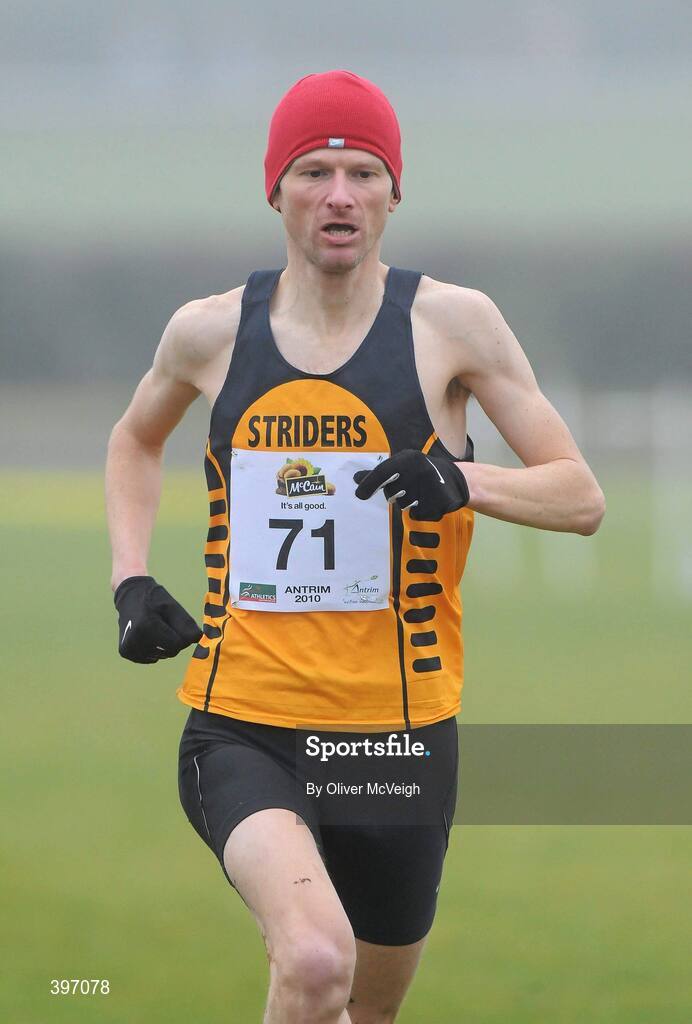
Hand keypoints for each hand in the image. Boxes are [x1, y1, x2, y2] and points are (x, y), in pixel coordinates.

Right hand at [114, 576, 202, 663]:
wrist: (130, 596)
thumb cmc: (155, 600)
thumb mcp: (173, 607)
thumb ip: (186, 624)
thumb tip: (197, 639)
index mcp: (147, 626)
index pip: (177, 645)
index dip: (181, 635)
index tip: (173, 623)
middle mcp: (135, 640)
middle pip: (170, 652)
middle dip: (172, 640)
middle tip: (162, 623)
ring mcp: (129, 647)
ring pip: (161, 656)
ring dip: (163, 645)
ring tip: (152, 627)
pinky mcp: (126, 652)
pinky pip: (151, 658)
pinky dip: (153, 649)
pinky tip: (146, 635)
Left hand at [353, 450, 469, 521]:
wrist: (456, 481)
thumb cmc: (422, 472)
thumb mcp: (403, 465)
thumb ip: (380, 473)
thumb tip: (356, 478)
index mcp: (409, 459)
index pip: (382, 472)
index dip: (369, 484)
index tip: (359, 494)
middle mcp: (418, 471)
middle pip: (391, 493)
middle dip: (396, 494)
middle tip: (407, 488)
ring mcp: (428, 488)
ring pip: (403, 504)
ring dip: (408, 502)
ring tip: (420, 492)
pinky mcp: (437, 504)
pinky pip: (417, 513)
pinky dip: (419, 510)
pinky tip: (428, 500)